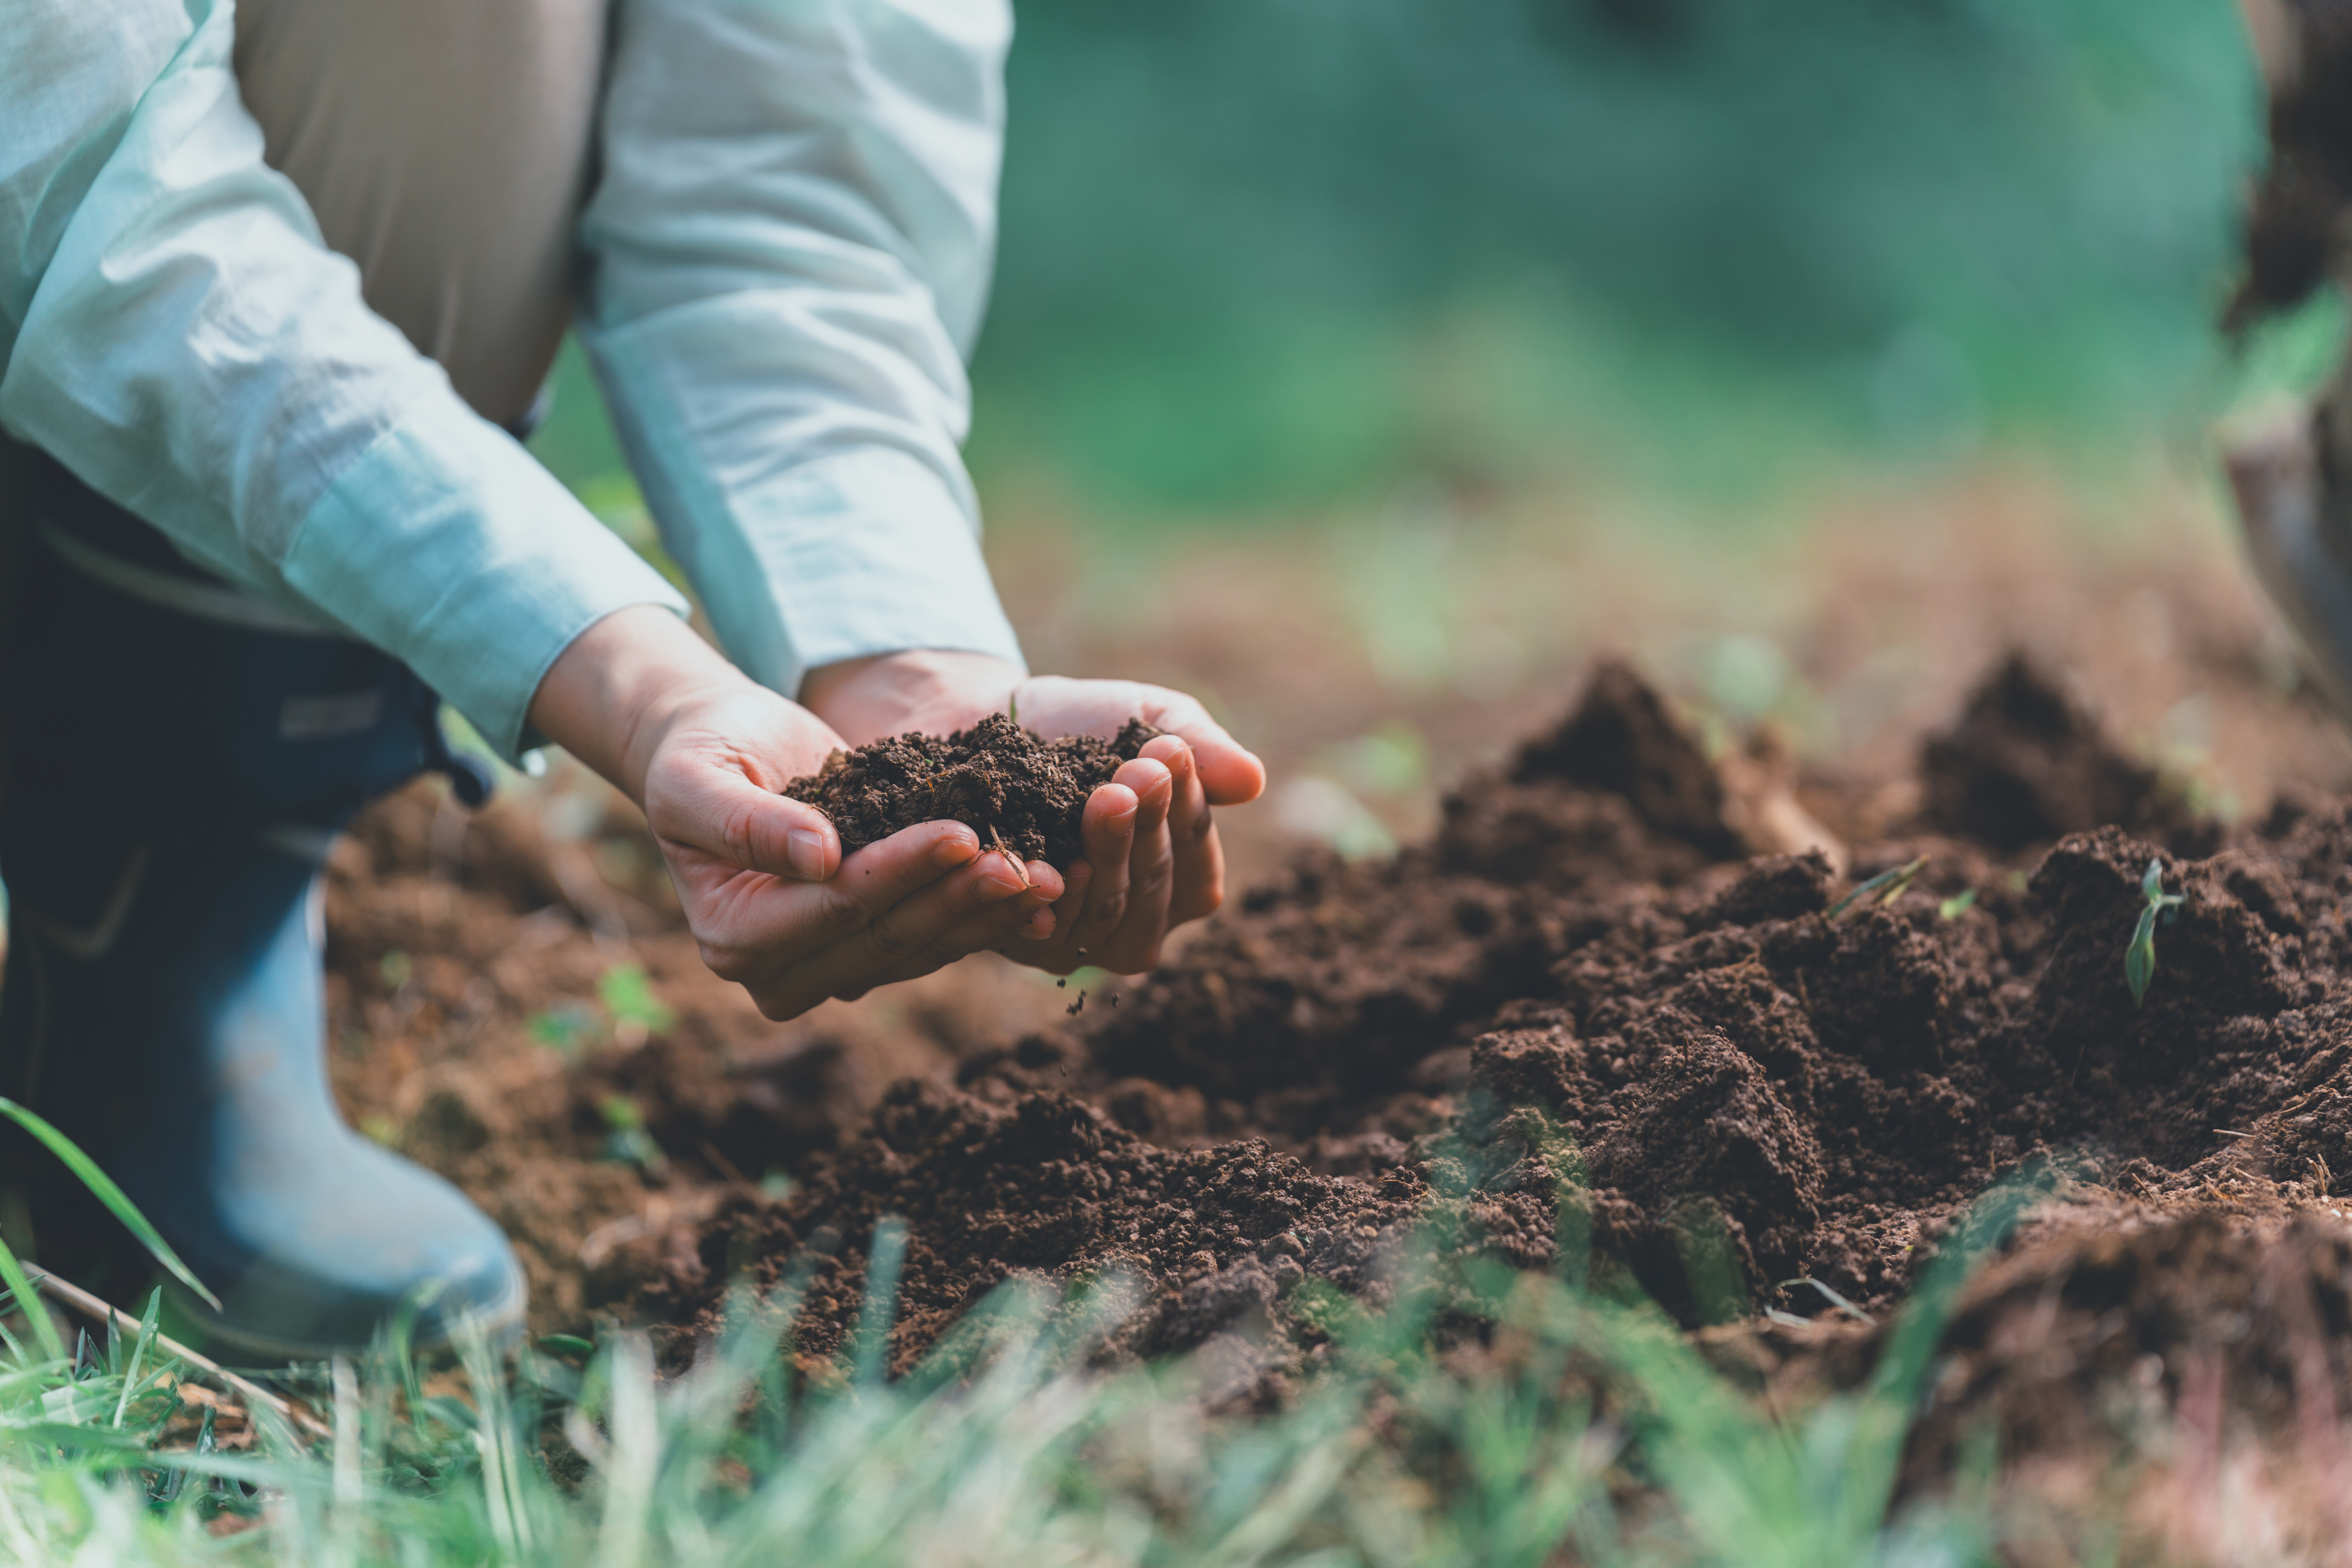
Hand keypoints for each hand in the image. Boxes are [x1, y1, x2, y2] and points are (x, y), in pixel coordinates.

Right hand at [527, 609, 1062, 1018]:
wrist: (722, 745)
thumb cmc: (699, 754)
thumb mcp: (698, 777)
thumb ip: (746, 822)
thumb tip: (819, 858)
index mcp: (734, 938)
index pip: (836, 907)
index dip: (901, 872)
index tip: (962, 832)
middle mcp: (784, 969)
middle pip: (888, 938)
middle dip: (960, 899)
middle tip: (1030, 865)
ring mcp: (835, 962)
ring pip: (925, 946)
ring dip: (990, 913)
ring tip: (1055, 875)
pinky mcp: (878, 938)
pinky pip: (941, 934)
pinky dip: (992, 913)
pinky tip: (1046, 887)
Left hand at [801, 650, 1266, 973]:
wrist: (984, 719)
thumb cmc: (1086, 724)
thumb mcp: (1150, 721)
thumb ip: (1202, 748)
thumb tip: (1253, 780)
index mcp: (1176, 882)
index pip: (1196, 867)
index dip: (1190, 815)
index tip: (1170, 752)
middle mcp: (1129, 923)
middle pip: (1152, 894)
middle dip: (1149, 832)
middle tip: (1138, 773)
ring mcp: (1070, 938)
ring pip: (1102, 915)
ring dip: (1108, 857)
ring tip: (1104, 797)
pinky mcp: (1008, 936)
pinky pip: (1035, 931)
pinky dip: (1043, 900)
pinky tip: (1047, 864)